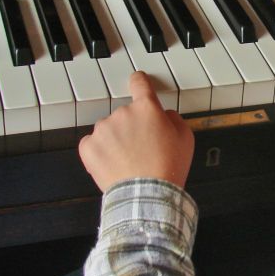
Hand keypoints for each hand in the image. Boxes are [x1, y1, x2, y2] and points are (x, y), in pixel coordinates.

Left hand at [78, 71, 194, 190]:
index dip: (139, 82)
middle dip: (132, 128)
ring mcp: (103, 130)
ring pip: (109, 130)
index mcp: (146, 108)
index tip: (137, 81)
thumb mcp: (185, 138)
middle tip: (143, 149)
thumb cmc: (168, 167)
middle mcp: (122, 113)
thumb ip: (174, 118)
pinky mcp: (89, 147)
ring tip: (128, 161)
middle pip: (125, 115)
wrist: (147, 194)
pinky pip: (92, 144)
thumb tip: (164, 115)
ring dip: (116, 140)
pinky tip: (113, 164)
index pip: (139, 84)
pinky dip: (100, 152)